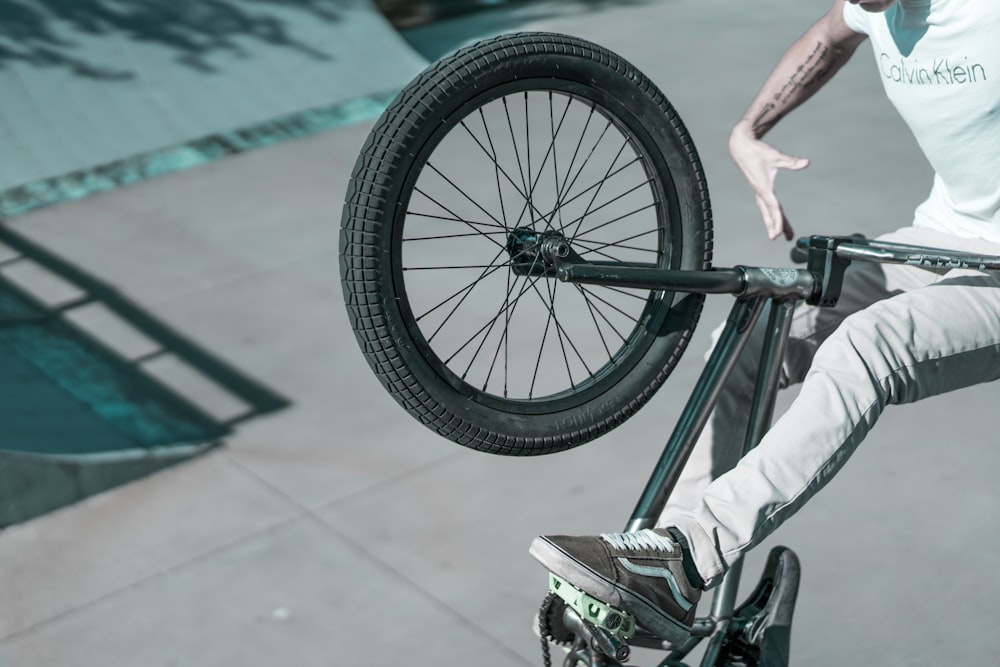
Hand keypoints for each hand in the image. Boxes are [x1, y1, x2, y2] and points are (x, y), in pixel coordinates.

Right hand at [729, 122, 809, 240]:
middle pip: (770, 213)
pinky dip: (770, 213)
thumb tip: (806, 163)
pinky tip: (774, 216)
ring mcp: (758, 191)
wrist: (740, 147)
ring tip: (781, 234)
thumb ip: (791, 161)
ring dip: (773, 222)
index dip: (777, 221)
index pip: (773, 208)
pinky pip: (765, 205)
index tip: (779, 233)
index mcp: (763, 187)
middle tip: (784, 238)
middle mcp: (760, 192)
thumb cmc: (757, 151)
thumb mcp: (775, 156)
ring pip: (767, 211)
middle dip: (776, 226)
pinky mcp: (758, 188)